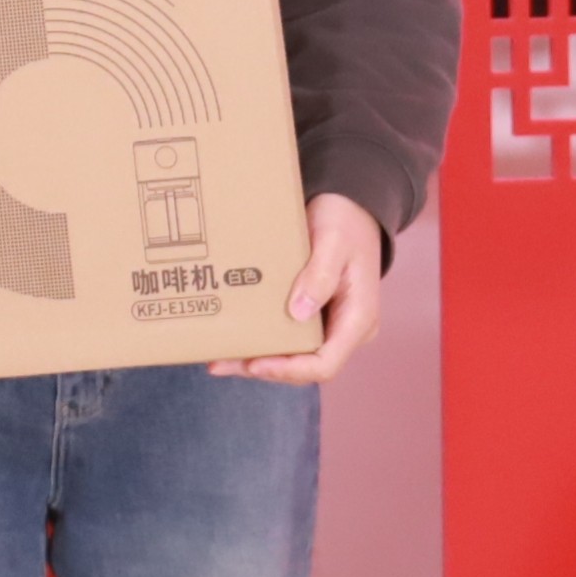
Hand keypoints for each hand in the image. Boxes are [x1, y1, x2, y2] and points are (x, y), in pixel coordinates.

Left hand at [208, 193, 384, 385]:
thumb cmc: (345, 221)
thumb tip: (299, 313)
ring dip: (257, 360)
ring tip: (217, 359)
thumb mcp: (333, 242)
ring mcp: (331, 324)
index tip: (254, 364)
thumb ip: (320, 275)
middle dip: (263, 369)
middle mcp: (346, 330)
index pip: (325, 364)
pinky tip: (234, 337)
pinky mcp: (315, 315)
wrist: (351, 206)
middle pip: (304, 367)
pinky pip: (289, 337)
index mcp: (358, 319)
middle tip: (219, 363)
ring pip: (294, 356)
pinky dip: (263, 341)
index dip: (288, 370)